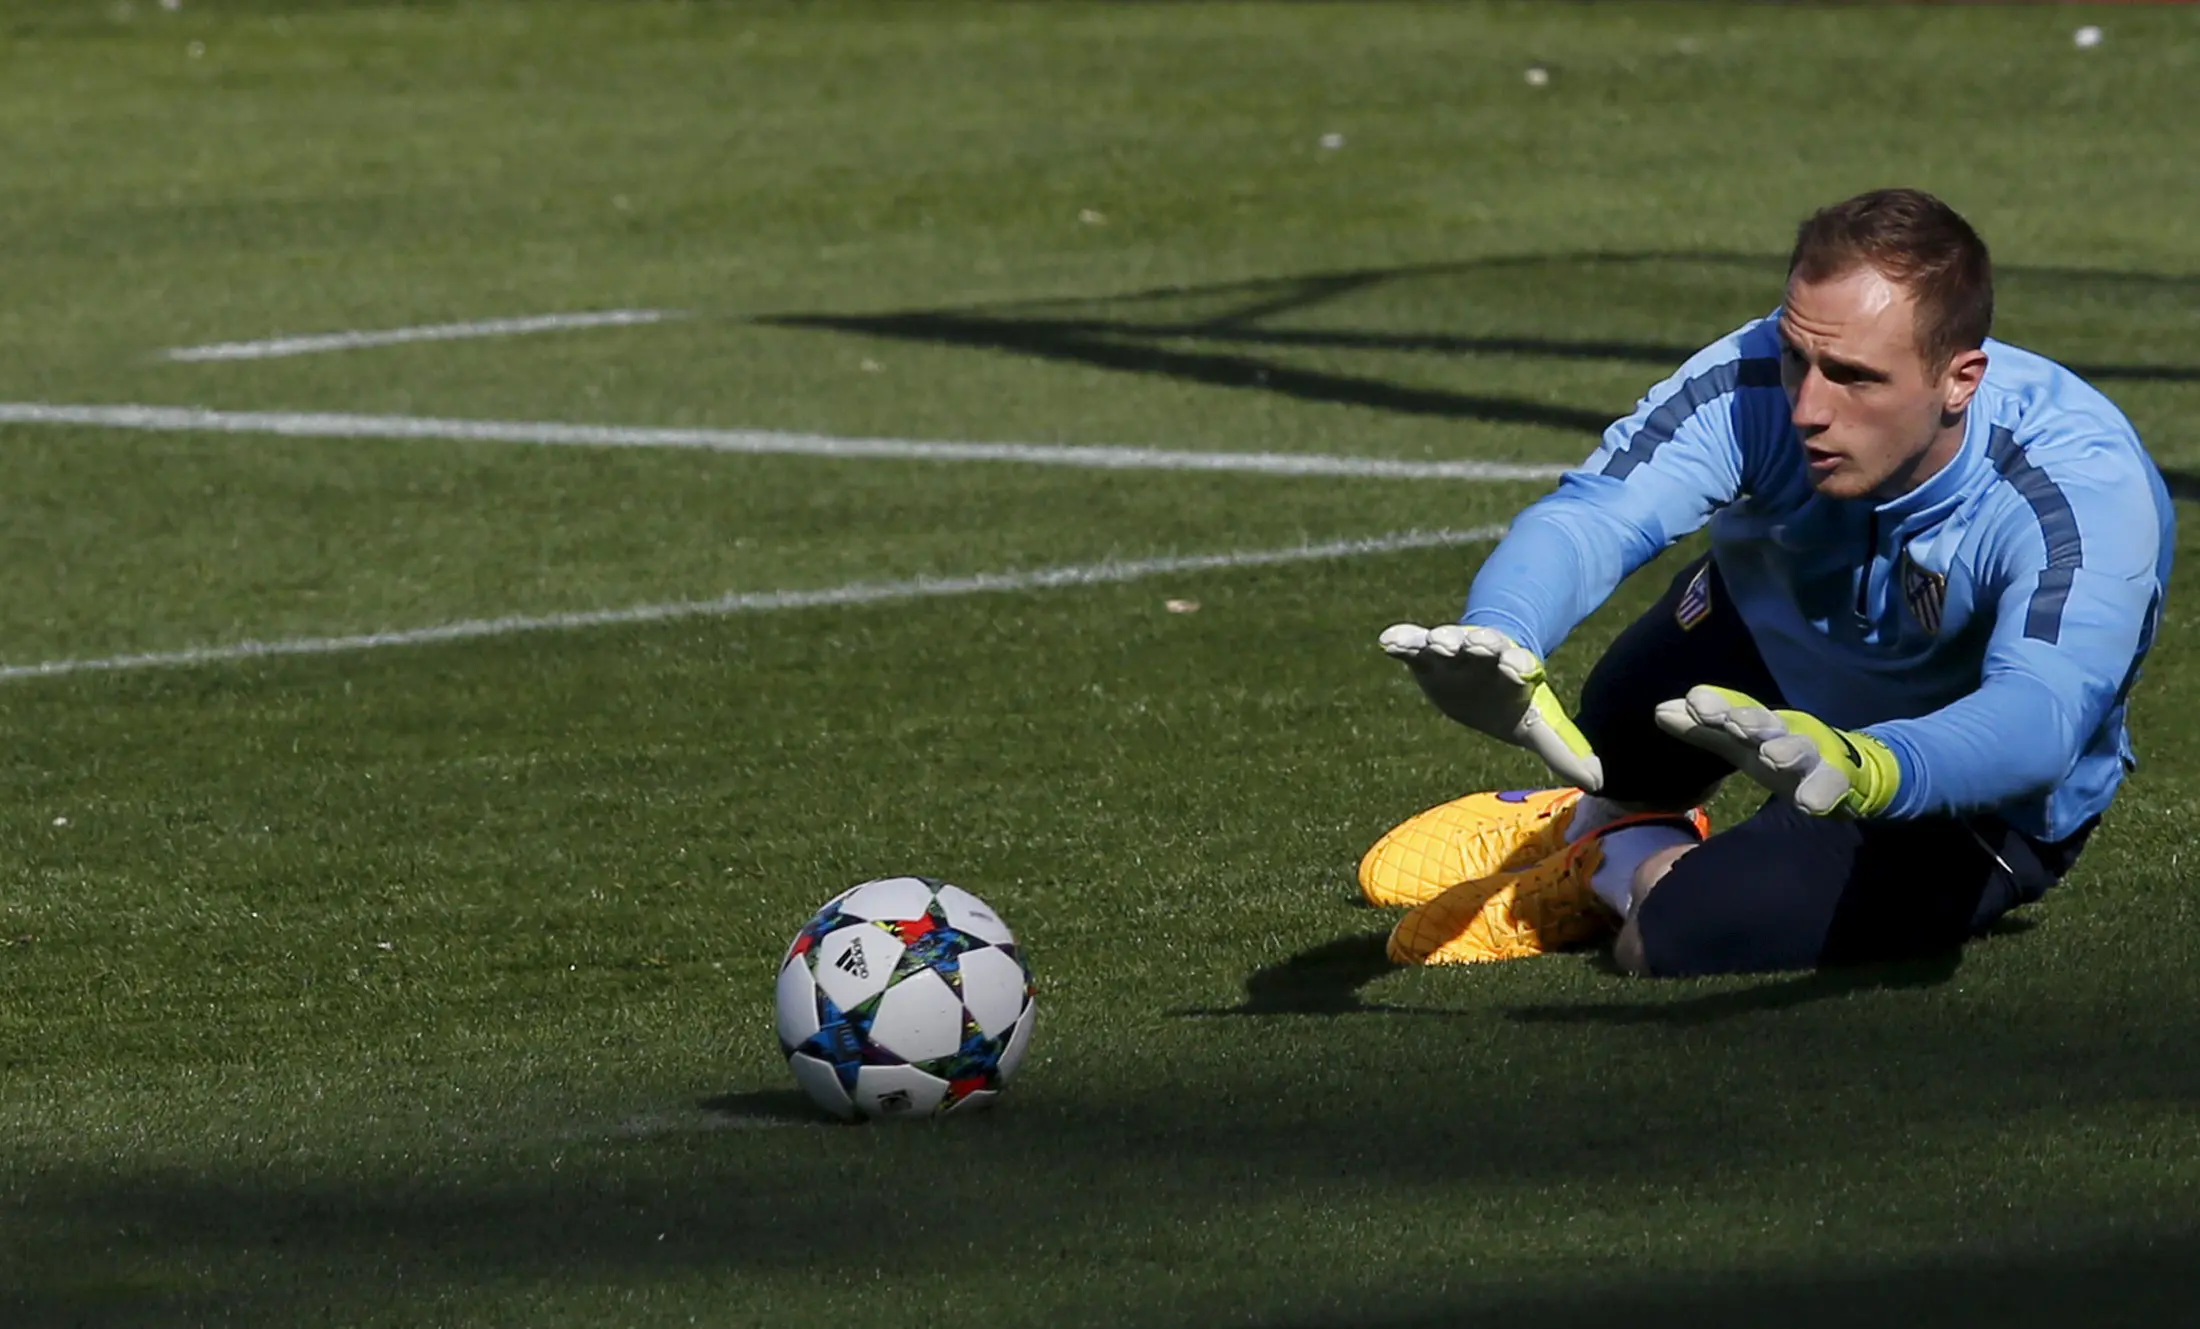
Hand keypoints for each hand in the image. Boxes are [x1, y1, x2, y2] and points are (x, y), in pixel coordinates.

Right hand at [1379, 623, 1603, 791]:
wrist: (1484, 667)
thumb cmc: (1512, 699)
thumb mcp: (1536, 724)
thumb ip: (1562, 749)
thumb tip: (1599, 783)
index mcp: (1514, 669)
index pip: (1519, 664)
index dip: (1518, 665)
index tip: (1519, 668)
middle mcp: (1485, 654)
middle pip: (1484, 645)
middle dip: (1481, 644)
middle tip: (1476, 643)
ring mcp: (1453, 649)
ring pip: (1448, 639)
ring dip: (1441, 639)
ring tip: (1433, 642)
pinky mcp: (1424, 652)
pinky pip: (1411, 642)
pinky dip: (1401, 640)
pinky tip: (1388, 641)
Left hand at [1653, 685, 1899, 816]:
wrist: (1850, 772)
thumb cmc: (1781, 753)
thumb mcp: (1740, 743)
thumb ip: (1702, 730)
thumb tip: (1659, 711)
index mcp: (1761, 725)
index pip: (1736, 710)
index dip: (1718, 706)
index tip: (1695, 701)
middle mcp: (1787, 734)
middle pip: (1770, 724)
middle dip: (1753, 721)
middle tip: (1735, 723)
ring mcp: (1816, 757)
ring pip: (1803, 751)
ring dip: (1789, 751)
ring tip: (1772, 756)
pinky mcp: (1841, 783)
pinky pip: (1834, 787)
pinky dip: (1824, 793)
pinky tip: (1811, 804)